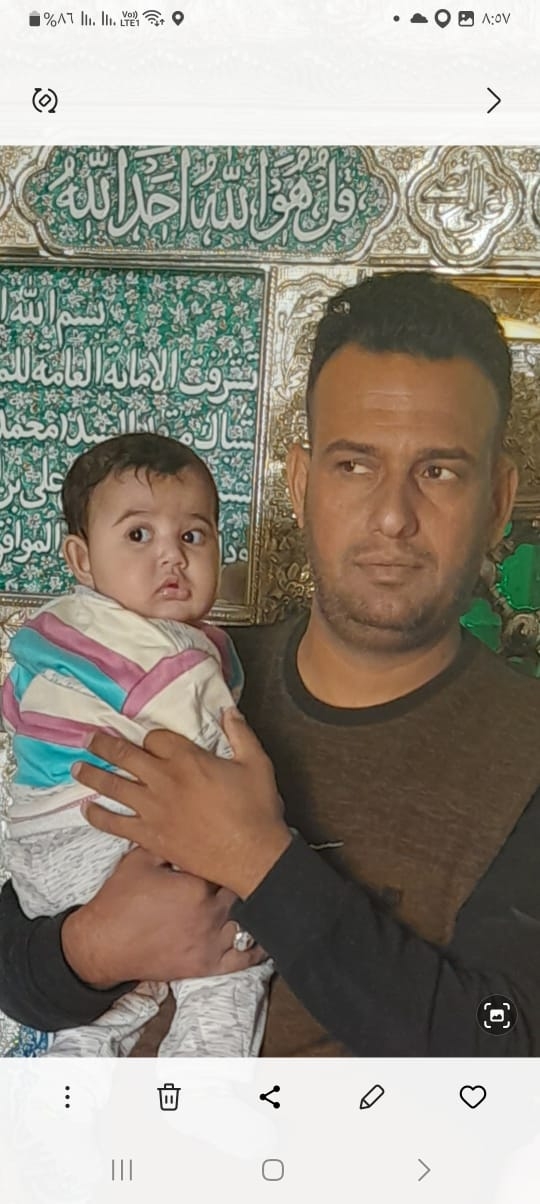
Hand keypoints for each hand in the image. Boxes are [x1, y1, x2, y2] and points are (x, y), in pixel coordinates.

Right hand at [61, 846, 265, 988]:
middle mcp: (210, 913)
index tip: (238, 843)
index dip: (230, 853)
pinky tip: (264, 935)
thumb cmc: (118, 902)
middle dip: (242, 877)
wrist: (102, 945)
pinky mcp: (207, 964)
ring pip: (247, 920)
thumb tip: (186, 822)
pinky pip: (243, 958)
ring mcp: (211, 941)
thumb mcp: (140, 860)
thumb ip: (167, 841)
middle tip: (252, 864)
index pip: (226, 862)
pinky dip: (258, 948)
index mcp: (196, 885)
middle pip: (241, 889)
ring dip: (252, 906)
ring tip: (263, 891)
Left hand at [72, 709, 291, 897]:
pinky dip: (99, 816)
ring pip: (114, 786)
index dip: (151, 737)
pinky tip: (87, 809)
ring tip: (77, 767)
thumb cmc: (256, 809)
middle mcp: (164, 780)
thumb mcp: (256, 763)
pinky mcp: (150, 835)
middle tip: (89, 738)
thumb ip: (241, 734)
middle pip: (125, 756)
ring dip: (92, 774)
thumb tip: (229, 710)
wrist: (252, 855)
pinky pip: (116, 823)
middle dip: (104, 745)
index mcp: (188, 759)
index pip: (155, 738)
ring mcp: (153, 809)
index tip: (151, 742)